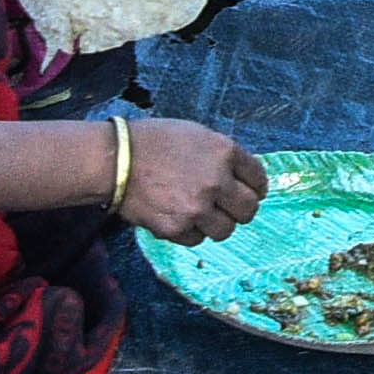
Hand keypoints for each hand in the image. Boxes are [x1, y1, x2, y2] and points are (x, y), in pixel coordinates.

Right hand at [114, 119, 272, 241]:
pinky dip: (191, 231)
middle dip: (242, 210)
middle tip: (230, 208)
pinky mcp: (176, 228)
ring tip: (202, 214)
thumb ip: (222, 155)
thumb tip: (239, 176)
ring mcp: (197, 208)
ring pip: (226, 230)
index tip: (252, 191)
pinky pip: (197, 239)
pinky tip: (180, 217)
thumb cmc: (152, 141)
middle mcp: (216, 181)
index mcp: (224, 152)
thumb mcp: (196, 135)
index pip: (258, 178)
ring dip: (217, 224)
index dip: (256, 187)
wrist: (114, 160)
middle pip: (249, 209)